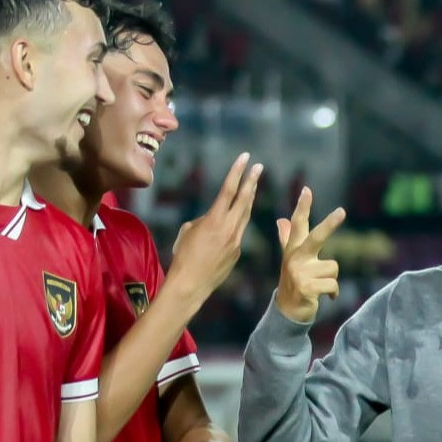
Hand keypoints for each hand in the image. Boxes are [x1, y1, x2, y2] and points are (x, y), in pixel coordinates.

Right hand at [165, 152, 262, 304]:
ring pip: (245, 216)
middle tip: (259, 168)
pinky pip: (238, 233)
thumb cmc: (183, 256)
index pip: (228, 190)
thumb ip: (203, 220)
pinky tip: (233, 222)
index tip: (245, 158)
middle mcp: (229, 228)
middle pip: (244, 200)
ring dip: (248, 200)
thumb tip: (212, 220)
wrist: (191, 284)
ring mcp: (236, 241)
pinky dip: (237, 224)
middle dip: (252, 182)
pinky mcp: (237, 253)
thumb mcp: (188, 231)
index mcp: (215, 219)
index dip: (237, 172)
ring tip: (252, 187)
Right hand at [274, 187, 345, 322]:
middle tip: (342, 211)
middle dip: (330, 224)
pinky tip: (325, 297)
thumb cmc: (294, 282)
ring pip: (333, 268)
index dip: (303, 207)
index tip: (307, 190)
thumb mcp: (290, 260)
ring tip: (320, 287)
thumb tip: (281, 221)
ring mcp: (300, 273)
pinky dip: (333, 293)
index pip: (297, 225)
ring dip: (332, 280)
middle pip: (316, 237)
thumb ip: (286, 239)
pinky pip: (333, 285)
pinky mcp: (307, 288)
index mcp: (293, 249)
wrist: (287, 312)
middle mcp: (295, 258)